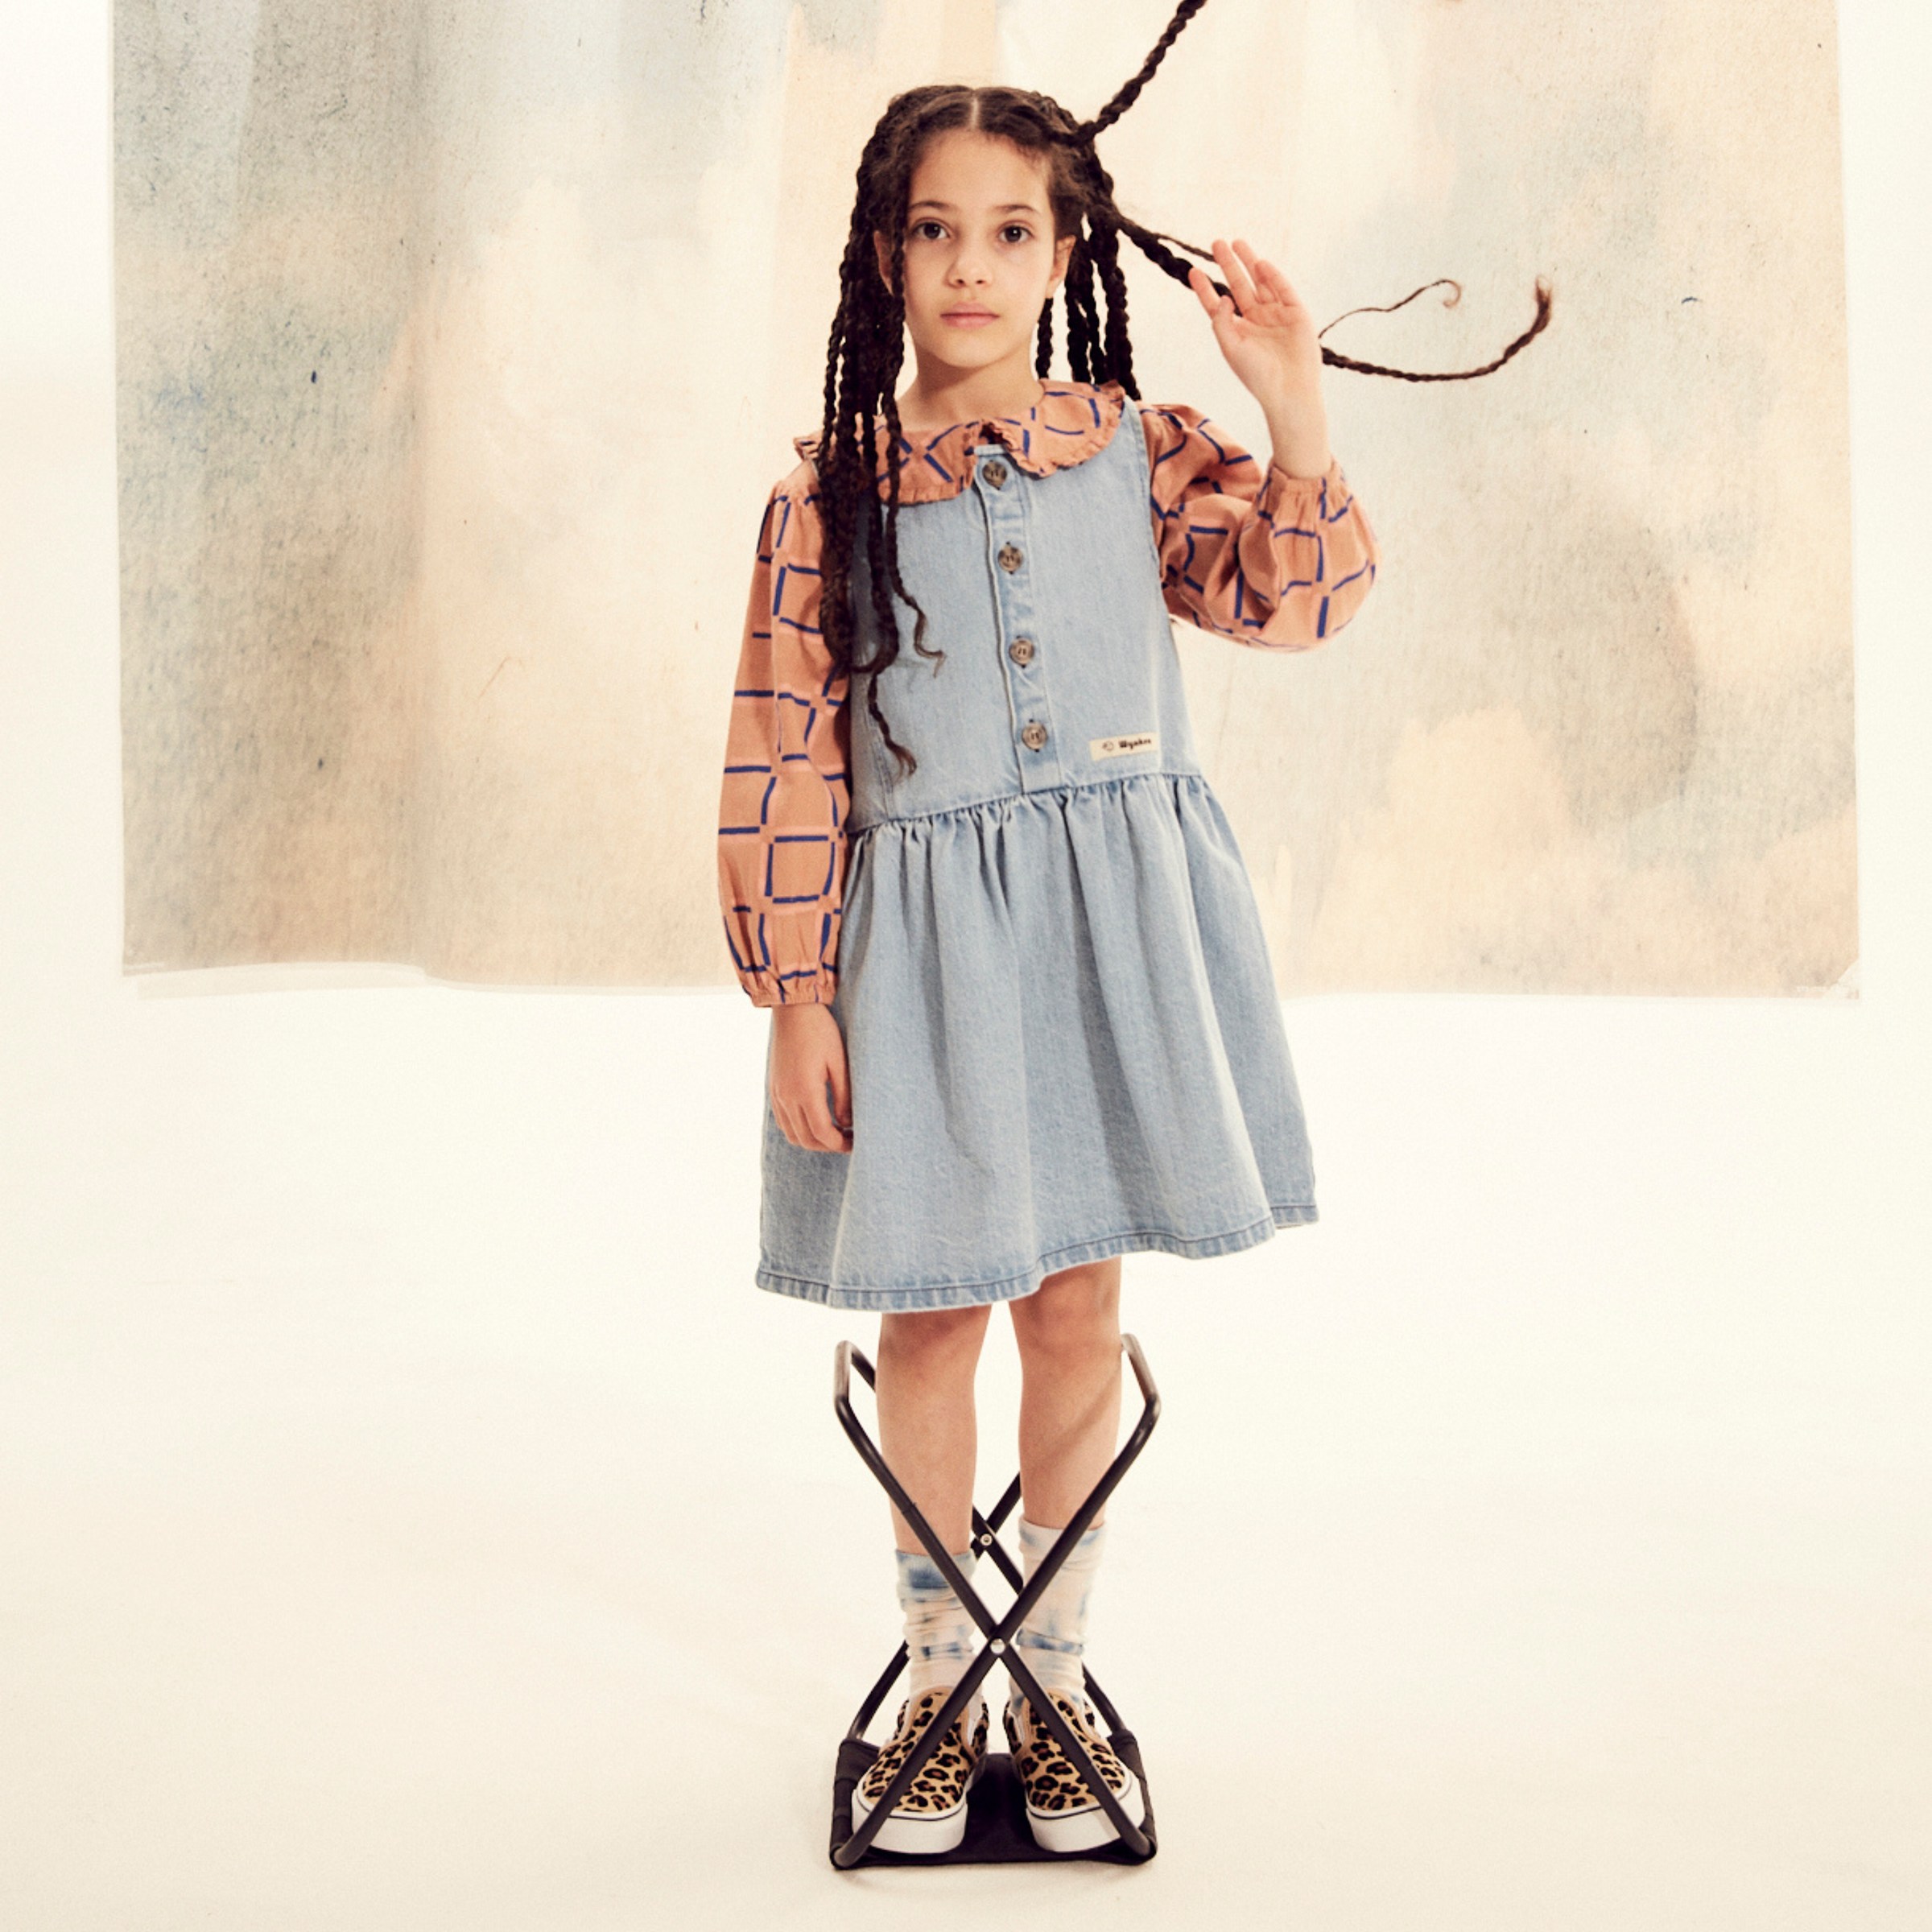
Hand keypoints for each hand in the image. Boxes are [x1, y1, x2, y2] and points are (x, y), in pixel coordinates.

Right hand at [770, 1003, 852, 1153]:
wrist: (793, 1010)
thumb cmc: (821, 1032)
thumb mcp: (839, 1063)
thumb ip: (843, 1097)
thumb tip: (847, 1124)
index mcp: (805, 1091)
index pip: (822, 1133)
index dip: (839, 1144)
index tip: (855, 1143)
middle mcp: (787, 1097)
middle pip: (805, 1139)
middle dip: (827, 1146)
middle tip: (848, 1141)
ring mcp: (777, 1093)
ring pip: (792, 1134)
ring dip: (812, 1140)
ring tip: (833, 1133)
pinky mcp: (773, 1088)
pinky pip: (783, 1120)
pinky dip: (798, 1129)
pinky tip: (815, 1120)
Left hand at [1187, 238, 1323, 409]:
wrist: (1289, 389)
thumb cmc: (1257, 375)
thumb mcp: (1231, 348)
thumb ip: (1221, 322)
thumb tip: (1222, 296)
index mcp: (1237, 331)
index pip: (1217, 305)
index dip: (1205, 288)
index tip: (1193, 270)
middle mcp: (1256, 320)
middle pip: (1238, 286)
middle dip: (1227, 265)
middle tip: (1216, 243)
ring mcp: (1276, 315)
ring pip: (1260, 282)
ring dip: (1248, 262)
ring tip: (1236, 243)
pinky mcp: (1296, 313)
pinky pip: (1283, 289)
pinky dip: (1272, 276)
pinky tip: (1260, 263)